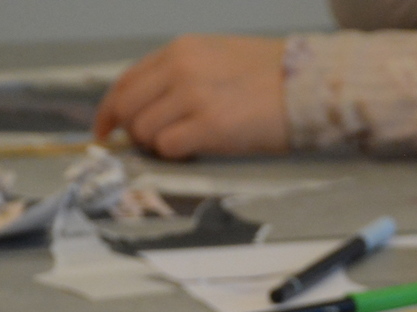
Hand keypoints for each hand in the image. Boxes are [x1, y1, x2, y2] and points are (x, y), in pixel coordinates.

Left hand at [94, 35, 289, 158]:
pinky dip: (175, 155)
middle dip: (130, 133)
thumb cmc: (272, 77)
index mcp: (181, 50)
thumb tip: (150, 107)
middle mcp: (181, 69)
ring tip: (186, 143)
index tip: (105, 130)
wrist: (311, 85)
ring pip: (144, 131)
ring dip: (157, 145)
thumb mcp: (217, 57)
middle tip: (149, 146)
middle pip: (126, 108)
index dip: (109, 110)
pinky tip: (197, 149)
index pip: (126, 81)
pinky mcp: (209, 126)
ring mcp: (193, 97)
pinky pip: (168, 148)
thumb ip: (180, 75)